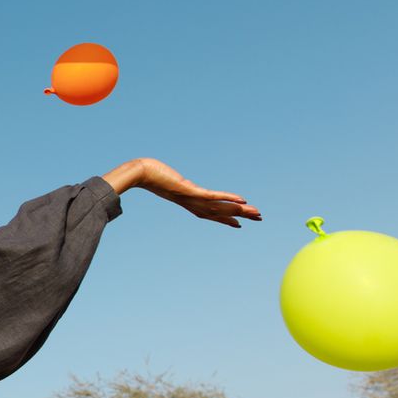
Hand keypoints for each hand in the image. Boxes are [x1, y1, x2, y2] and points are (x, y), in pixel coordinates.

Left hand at [134, 158, 261, 228]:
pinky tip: (242, 199)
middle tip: (258, 218)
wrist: (139, 173)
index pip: (209, 213)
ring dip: (239, 210)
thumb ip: (172, 183)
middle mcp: (191, 203)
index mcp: (187, 201)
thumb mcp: (165, 180)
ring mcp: (191, 198)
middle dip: (239, 216)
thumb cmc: (149, 174)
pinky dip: (228, 198)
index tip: (238, 225)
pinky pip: (212, 196)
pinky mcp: (190, 190)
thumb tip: (174, 182)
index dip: (224, 219)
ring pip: (220, 207)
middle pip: (219, 212)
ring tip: (256, 213)